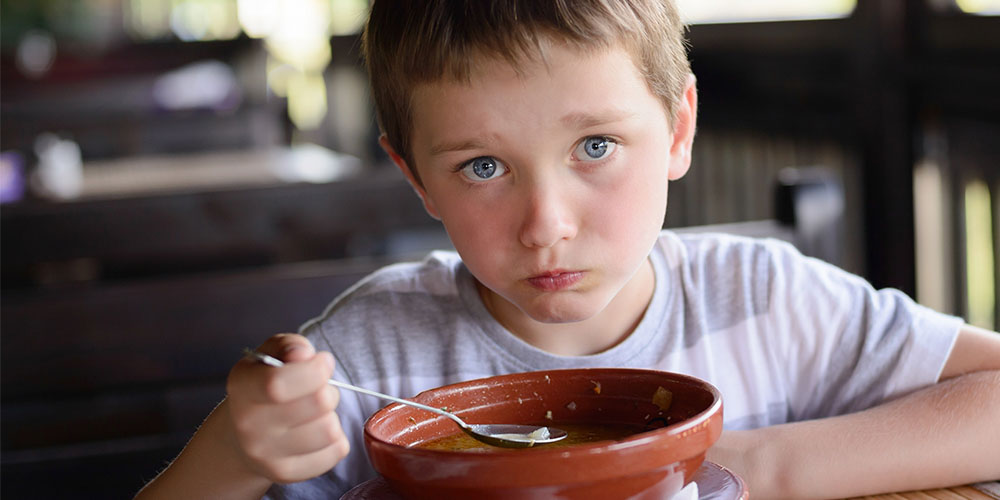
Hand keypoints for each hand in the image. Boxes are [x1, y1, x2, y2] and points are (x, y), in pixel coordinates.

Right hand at [226, 334, 349, 483]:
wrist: (244, 434)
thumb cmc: (265, 384)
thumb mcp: (272, 354)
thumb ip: (290, 345)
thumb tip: (304, 354)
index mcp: (242, 386)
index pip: (279, 384)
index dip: (314, 370)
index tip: (323, 362)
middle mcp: (249, 424)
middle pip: (318, 404)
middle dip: (328, 389)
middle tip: (317, 389)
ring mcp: (266, 454)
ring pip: (330, 429)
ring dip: (331, 415)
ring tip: (315, 412)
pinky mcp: (287, 473)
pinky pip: (337, 451)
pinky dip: (336, 438)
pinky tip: (316, 430)